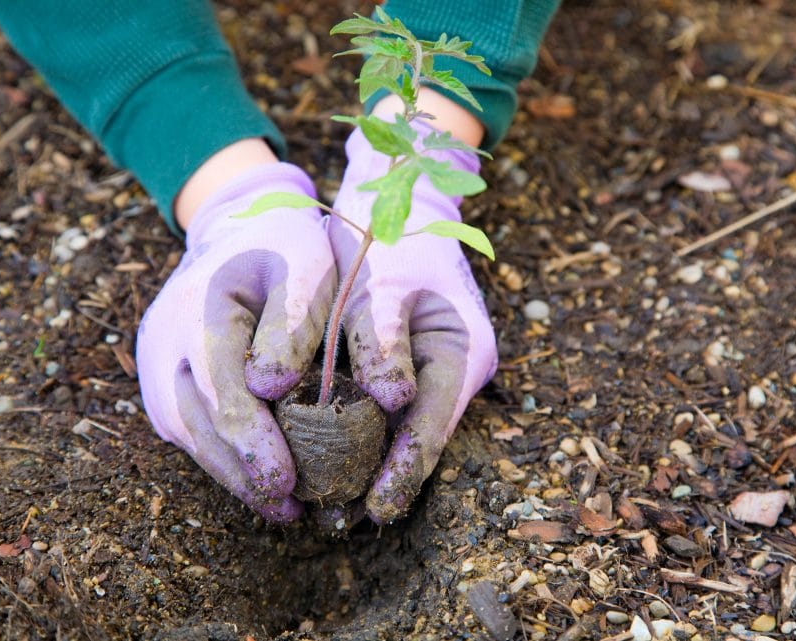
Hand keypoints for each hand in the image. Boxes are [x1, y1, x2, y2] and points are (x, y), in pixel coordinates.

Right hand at [136, 164, 335, 522]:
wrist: (239, 225)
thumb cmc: (285, 246)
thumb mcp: (306, 266)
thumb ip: (293, 321)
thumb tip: (269, 388)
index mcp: (201, 307)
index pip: (221, 389)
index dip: (252, 441)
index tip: (285, 481)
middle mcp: (165, 340)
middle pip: (197, 421)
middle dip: (242, 471)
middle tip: (289, 510)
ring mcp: (156, 361)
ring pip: (188, 432)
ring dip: (230, 473)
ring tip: (280, 508)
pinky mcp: (162, 378)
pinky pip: (187, 426)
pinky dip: (220, 456)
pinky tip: (257, 479)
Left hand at [330, 121, 497, 523]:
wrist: (400, 197)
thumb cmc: (394, 235)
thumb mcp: (385, 283)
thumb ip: (384, 341)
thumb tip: (391, 401)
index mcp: (463, 349)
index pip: (433, 424)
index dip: (406, 469)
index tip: (377, 508)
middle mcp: (456, 366)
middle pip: (422, 435)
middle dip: (389, 477)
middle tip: (347, 520)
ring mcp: (436, 366)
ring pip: (406, 426)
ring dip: (375, 461)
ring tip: (337, 503)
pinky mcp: (410, 363)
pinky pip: (389, 408)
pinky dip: (364, 432)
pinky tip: (332, 454)